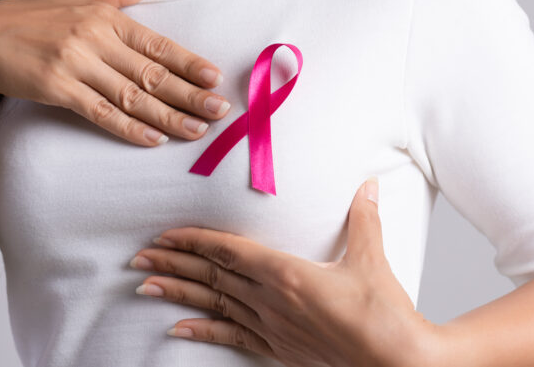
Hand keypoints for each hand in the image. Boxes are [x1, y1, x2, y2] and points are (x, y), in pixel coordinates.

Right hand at [0, 0, 231, 145]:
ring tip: (197, 131)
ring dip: (168, 117)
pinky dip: (128, 128)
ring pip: (133, 96)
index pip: (158, 44)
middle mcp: (96, 39)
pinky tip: (153, 140)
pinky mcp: (58, 88)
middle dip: (190, 95)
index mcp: (106, 18)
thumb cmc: (29, 17)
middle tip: (220, 112)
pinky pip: (101, 113)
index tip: (215, 79)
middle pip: (153, 73)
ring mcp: (77, 64)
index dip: (189, 63)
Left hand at [129, 177, 443, 366]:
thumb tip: (367, 184)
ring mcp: (272, 327)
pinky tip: (177, 329)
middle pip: (212, 276)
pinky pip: (232, 337)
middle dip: (173, 264)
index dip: (194, 241)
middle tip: (139, 257)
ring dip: (178, 292)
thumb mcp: (371, 258)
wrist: (395, 362)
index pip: (228, 251)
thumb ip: (363, 217)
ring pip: (214, 304)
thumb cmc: (383, 312)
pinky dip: (203, 331)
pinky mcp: (279, 349)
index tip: (165, 235)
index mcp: (287, 273)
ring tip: (145, 285)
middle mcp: (271, 300)